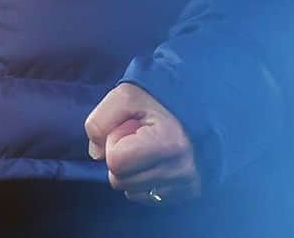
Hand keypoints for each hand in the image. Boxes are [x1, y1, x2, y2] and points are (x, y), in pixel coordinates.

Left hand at [84, 82, 200, 205]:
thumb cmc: (159, 97)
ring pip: (131, 191)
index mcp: (168, 143)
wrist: (197, 103)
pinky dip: (145, 180)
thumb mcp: (125, 95)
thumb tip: (96, 153)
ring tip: (148, 147)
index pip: (116, 161)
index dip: (115, 141)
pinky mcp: (187, 194)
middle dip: (121, 157)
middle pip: (120, 180)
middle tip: (138, 136)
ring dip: (132, 170)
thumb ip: (100, 121)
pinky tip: (155, 160)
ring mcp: (185, 186)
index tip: (130, 126)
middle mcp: (181, 171)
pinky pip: (147, 197)